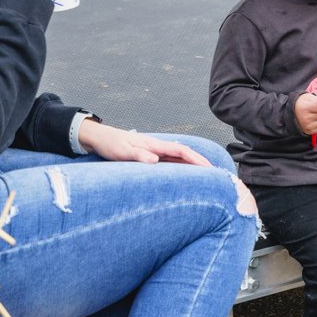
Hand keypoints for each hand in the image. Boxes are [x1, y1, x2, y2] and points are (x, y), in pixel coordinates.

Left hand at [78, 121, 213, 165]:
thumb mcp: (122, 151)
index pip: (181, 150)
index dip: (196, 159)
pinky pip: (170, 163)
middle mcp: (157, 147)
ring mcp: (154, 152)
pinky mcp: (150, 157)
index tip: (209, 168)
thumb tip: (155, 160)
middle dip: (200, 163)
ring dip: (192, 166)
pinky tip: (184, 176)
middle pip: (184, 155)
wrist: (101, 138)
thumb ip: (138, 155)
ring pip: (178, 159)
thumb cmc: (111, 144)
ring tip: (205, 178)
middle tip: (215, 175)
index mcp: (154, 145)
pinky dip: (180, 168)